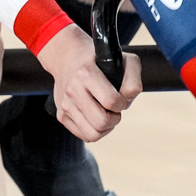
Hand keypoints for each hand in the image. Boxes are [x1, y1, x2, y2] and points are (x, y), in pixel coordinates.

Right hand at [36, 23, 141, 141]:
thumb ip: (133, 80)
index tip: (121, 98)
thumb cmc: (100, 61)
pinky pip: (84, 136)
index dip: (122, 103)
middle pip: (101, 122)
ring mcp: (65, 104)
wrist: (68, 59)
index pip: (111, 102)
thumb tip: (126, 103)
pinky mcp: (61, 115)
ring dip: (106, 128)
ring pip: (92, 134)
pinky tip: (97, 118)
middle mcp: (72, 90)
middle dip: (115, 119)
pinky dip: (95, 131)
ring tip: (106, 115)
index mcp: (86, 74)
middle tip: (114, 109)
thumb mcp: (124, 60)